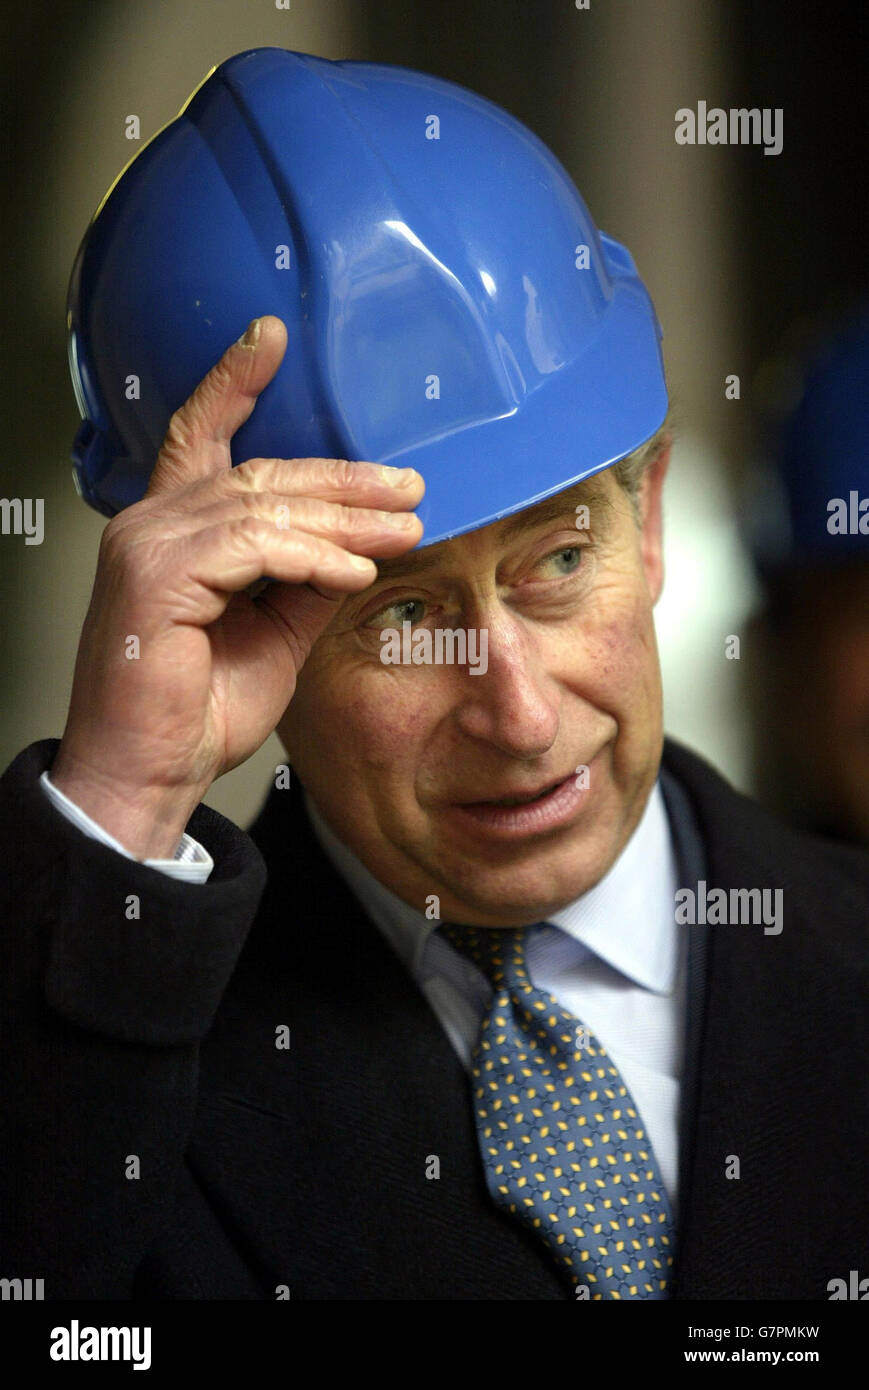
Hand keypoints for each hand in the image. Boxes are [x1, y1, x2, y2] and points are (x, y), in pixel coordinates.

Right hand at [51, 315, 423, 856]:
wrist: (154, 773)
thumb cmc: (201, 709)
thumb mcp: (276, 632)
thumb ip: (306, 579)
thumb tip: (358, 544)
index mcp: (172, 530)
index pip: (198, 437)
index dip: (232, 383)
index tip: (271, 339)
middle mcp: (151, 523)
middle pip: (258, 472)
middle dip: (342, 479)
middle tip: (409, 489)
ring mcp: (146, 543)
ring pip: (262, 505)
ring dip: (343, 521)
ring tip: (402, 532)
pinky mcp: (156, 575)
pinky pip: (254, 546)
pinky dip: (312, 556)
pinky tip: (355, 572)